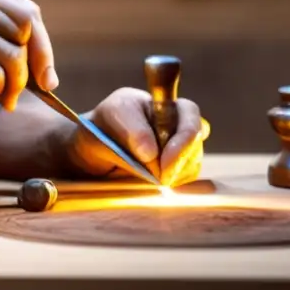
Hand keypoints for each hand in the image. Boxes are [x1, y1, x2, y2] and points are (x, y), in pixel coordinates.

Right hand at [0, 0, 57, 111]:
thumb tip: (42, 58)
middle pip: (29, 28)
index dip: (41, 41)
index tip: (46, 70)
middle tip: (41, 86)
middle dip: (39, 61)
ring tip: (4, 97)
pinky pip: (1, 74)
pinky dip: (1, 90)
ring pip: (17, 55)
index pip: (26, 10)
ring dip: (17, 83)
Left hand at [61, 87, 209, 186]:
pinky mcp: (177, 171)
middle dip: (178, 162)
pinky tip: (152, 183)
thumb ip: (133, 129)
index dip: (184, 138)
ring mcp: (181, 149)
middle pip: (195, 144)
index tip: (164, 161)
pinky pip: (183, 180)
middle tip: (160, 178)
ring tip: (147, 176)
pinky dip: (171, 184)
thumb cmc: (106, 122)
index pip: (191, 116)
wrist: (95, 148)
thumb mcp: (112, 115)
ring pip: (191, 164)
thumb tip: (152, 153)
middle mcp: (180, 126)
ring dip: (173, 175)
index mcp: (167, 105)